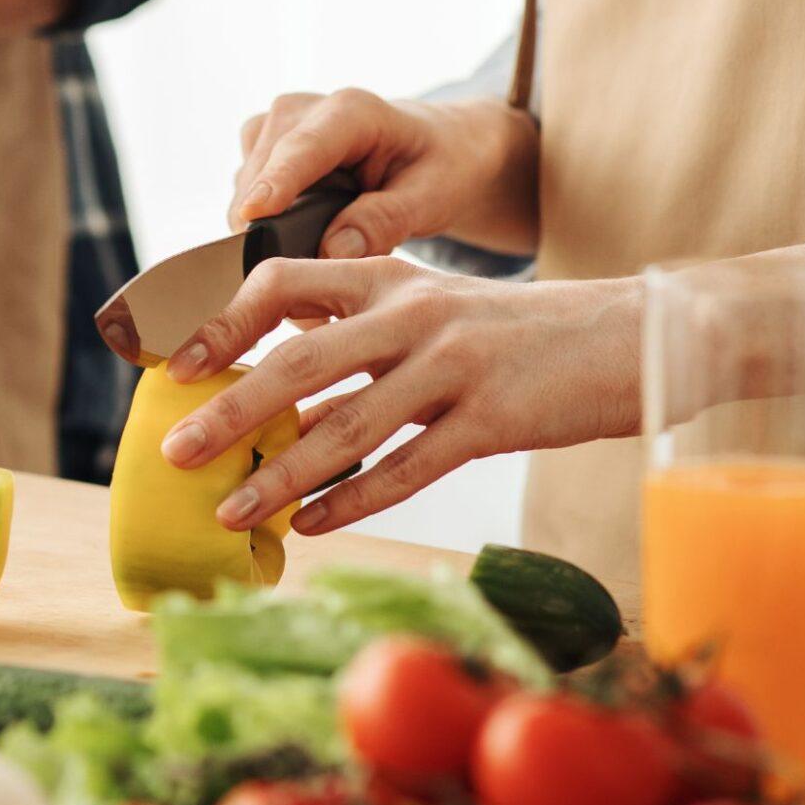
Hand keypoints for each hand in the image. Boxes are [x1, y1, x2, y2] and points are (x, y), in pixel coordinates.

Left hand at [160, 259, 643, 535]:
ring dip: (281, 476)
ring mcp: (454, 367)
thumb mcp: (433, 312)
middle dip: (229, 411)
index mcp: (388, 279)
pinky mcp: (494, 419)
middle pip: (298, 362)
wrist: (628, 337)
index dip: (224, 322)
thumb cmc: (518, 336)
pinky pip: (407, 468)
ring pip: (347, 427)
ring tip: (231, 511)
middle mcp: (414, 315)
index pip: (283, 281)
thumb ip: (361, 337)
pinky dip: (353, 500)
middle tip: (176, 453)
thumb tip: (278, 390)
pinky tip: (312, 525)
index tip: (179, 365)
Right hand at [232, 91, 539, 257]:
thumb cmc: (440, 166)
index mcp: (352, 111)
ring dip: (265, 238)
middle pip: (262, 178)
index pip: (303, 148)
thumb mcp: (433, 196)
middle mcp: (302, 110)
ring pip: (244, 193)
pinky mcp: (259, 150)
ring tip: (312, 272)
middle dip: (271, 237)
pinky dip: (263, 230)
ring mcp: (274, 128)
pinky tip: (302, 244)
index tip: (252, 216)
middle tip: (307, 306)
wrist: (436, 147)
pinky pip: (243, 198)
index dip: (275, 182)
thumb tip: (331, 251)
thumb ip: (385, 221)